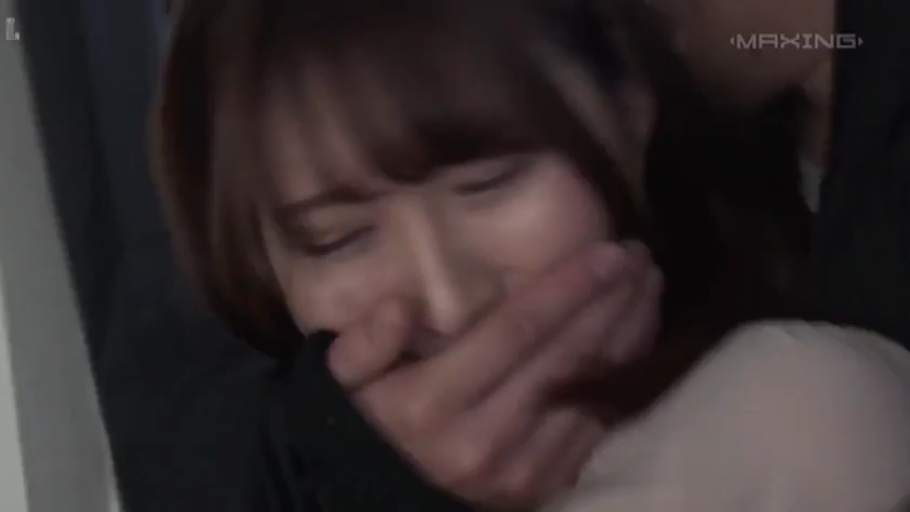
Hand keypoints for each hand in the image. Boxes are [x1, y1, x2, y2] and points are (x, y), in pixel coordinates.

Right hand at [327, 241, 660, 508]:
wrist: (373, 502)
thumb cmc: (363, 425)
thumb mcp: (339, 381)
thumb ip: (363, 344)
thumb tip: (400, 306)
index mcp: (431, 403)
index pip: (515, 332)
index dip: (567, 289)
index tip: (607, 251)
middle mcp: (483, 437)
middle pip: (562, 357)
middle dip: (609, 302)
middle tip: (640, 258)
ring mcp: (517, 470)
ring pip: (588, 391)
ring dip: (627, 336)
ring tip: (648, 290)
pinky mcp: (538, 488)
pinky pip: (593, 427)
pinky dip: (621, 381)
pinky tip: (636, 343)